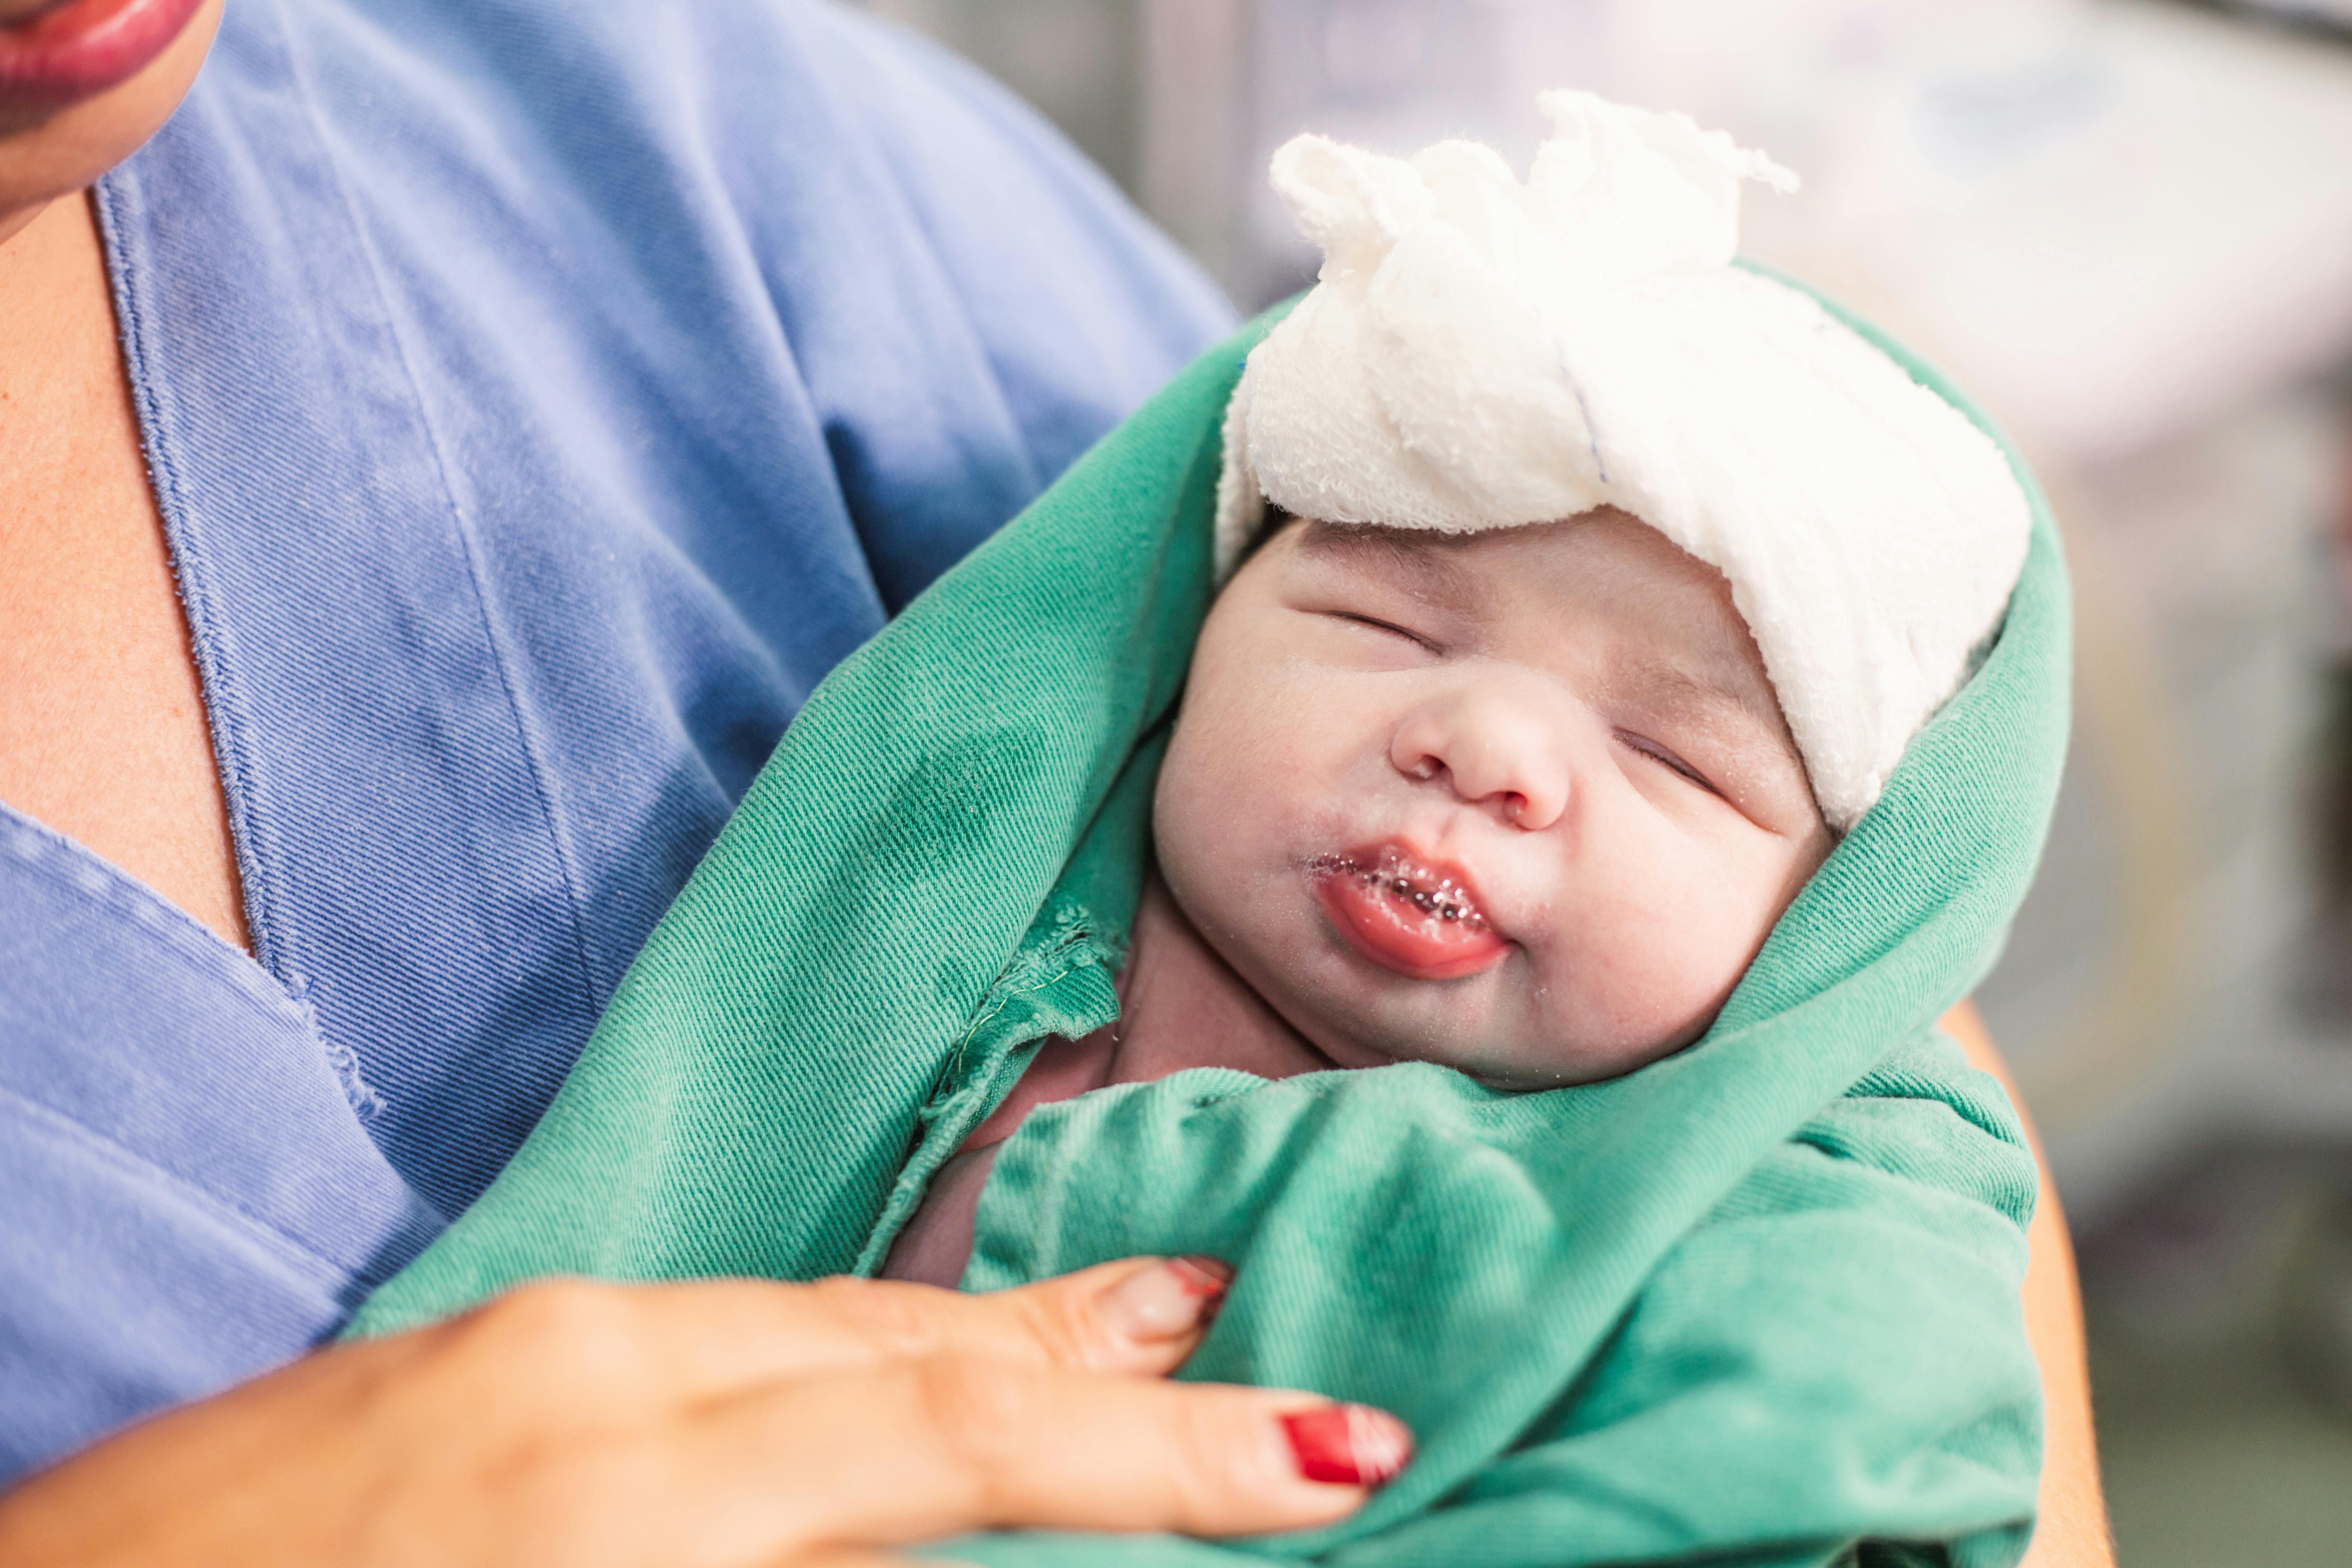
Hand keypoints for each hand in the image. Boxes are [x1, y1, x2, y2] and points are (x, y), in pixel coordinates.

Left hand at [0, 1258, 1409, 1566]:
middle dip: (1098, 1351)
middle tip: (1242, 1325)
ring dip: (973, 1334)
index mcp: (627, 1492)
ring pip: (812, 1320)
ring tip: (1108, 1320)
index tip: (1323, 1446)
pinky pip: (707, 1322)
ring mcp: (518, 1335)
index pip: (961, 1442)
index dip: (1161, 1450)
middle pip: (909, 1349)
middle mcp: (591, 1370)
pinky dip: (832, 1341)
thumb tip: (930, 1546)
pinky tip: (874, 1356)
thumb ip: (799, 1563)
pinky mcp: (457, 1335)